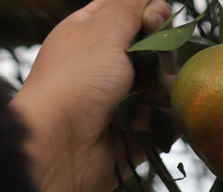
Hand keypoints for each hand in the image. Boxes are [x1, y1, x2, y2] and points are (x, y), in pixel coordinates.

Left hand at [11, 0, 171, 191]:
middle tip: (147, 67)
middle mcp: (105, 67)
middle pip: (155, 51)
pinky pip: (164, 123)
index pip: (130, 13)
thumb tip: (153, 2)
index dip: (150, 14)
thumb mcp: (103, 30)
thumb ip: (131, 6)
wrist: (59, 147)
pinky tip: (145, 125)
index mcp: (92, 35)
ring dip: (162, 92)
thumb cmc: (76, 82)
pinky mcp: (133, 135)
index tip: (155, 21)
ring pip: (164, 88)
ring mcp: (120, 102)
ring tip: (148, 101)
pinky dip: (161, 123)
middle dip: (160, 58)